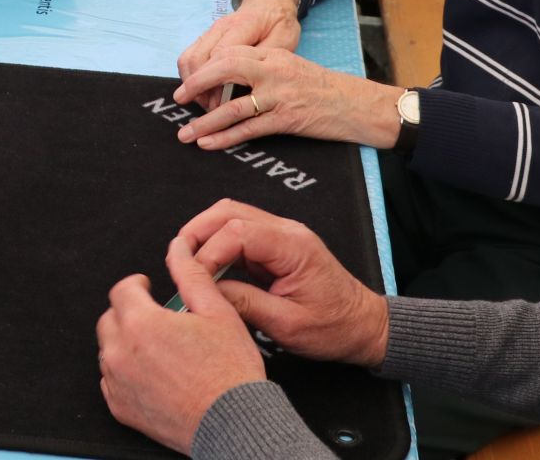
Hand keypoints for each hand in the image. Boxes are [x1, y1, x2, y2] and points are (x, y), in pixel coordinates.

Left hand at [97, 236, 265, 454]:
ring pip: (109, 349)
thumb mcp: (218, 311)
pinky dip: (125, 371)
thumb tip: (180, 250)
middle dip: (129, 311)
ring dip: (127, 342)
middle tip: (156, 318)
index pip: (121, 290)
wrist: (232, 423)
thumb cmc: (229, 373)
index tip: (147, 287)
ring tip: (159, 347)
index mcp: (142, 324)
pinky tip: (153, 372)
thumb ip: (192, 275)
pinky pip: (111, 380)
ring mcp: (118, 383)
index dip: (137, 284)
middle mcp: (122, 353)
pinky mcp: (121, 408)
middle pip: (110, 319)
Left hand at [173, 46, 401, 150]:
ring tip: (185, 134)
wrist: (356, 104)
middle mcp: (274, 70)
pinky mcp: (286, 119)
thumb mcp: (292, 68)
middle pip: (225, 70)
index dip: (206, 67)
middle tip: (178, 99)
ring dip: (205, 122)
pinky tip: (209, 143)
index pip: (230, 53)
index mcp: (274, 54)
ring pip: (233, 107)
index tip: (189, 82)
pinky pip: (249, 129)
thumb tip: (229, 81)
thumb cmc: (324, 88)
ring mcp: (280, 95)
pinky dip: (225, 138)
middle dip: (197, 86)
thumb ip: (263, 69)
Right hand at [176, 0, 301, 106]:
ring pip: (187, 58)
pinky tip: (205, 91)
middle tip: (211, 109)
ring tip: (207, 103)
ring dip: (192, 84)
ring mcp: (210, 30)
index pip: (219, 58)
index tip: (219, 107)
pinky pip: (188, 56)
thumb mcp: (284, 41)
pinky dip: (191, 76)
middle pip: (196, 59)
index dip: (215, 85)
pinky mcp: (206, 36)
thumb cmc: (279, 25)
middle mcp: (221, 27)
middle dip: (198, 88)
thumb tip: (246, 90)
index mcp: (243, 26)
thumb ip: (264, 63)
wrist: (270, 2)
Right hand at [181, 200, 388, 368]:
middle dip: (197, 233)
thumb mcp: (286, 325)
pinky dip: (217, 247)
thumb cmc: (333, 328)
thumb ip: (244, 304)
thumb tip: (207, 292)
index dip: (207, 252)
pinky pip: (238, 235)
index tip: (194, 280)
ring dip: (204, 237)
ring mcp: (281, 235)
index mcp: (293, 247)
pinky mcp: (274, 247)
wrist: (361, 326)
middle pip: (229, 212)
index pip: (237, 231)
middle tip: (177, 263)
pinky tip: (206, 270)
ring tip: (187, 266)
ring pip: (230, 217)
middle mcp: (287, 231)